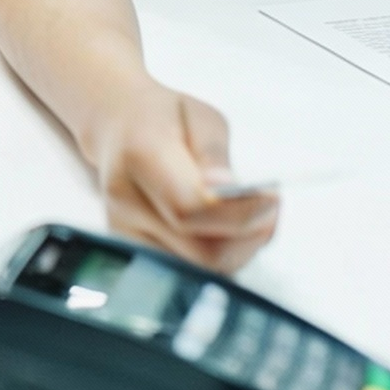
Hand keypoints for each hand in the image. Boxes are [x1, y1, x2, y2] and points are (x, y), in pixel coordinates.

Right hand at [79, 85, 277, 272]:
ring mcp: (125, 234)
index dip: (240, 213)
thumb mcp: (201, 116)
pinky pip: (189, 273)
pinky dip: (219, 259)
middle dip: (248, 238)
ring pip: (198, 272)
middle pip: (200, 252)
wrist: (118, 127)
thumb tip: (228, 190)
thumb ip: (214, 155)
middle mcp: (125, 202)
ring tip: (248, 217)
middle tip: (269, 210)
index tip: (272, 197)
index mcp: (139, 156)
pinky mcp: (134, 254)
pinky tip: (226, 231)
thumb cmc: (166, 118)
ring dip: (237, 251)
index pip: (190, 208)